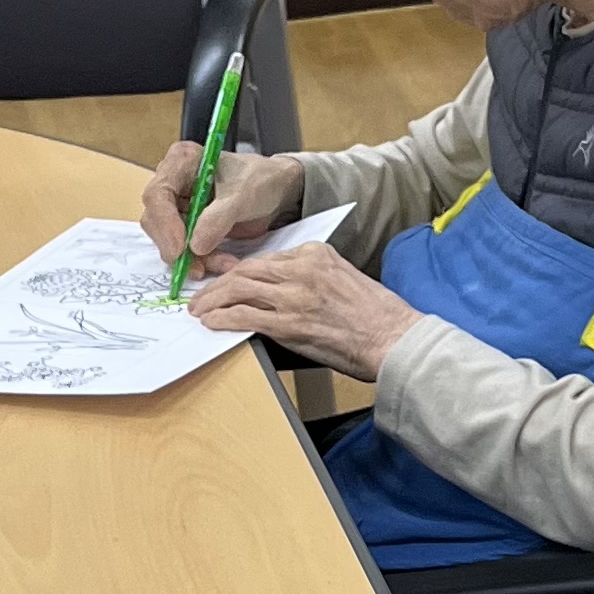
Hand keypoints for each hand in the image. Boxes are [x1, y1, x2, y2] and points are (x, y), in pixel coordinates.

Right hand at [141, 144, 301, 269]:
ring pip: (169, 239)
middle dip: (177, 247)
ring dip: (193, 258)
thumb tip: (195, 247)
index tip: (181, 248)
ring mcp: (177, 205)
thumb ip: (217, 219)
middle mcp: (172, 182)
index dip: (165, 224)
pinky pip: (184, 249)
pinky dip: (202, 261)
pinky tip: (223, 263)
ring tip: (222, 264)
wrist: (275, 191)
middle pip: (156, 220)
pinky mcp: (187, 226)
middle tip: (197, 268)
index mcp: (181, 161)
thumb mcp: (243, 196)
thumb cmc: (260, 180)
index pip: (157, 194)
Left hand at [188, 245, 422, 377]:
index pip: (266, 258)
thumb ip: (310, 277)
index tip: (224, 277)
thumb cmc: (376, 316)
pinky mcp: (289, 324)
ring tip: (199, 309)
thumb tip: (277, 291)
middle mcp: (302, 269)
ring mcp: (294, 296)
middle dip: (218, 282)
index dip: (238, 269)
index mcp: (315, 254)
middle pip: (246, 269)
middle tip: (202, 294)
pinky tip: (211, 323)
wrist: (394, 339)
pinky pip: (244, 315)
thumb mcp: (342, 279)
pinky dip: (222, 318)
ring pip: (239, 288)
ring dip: (213, 300)